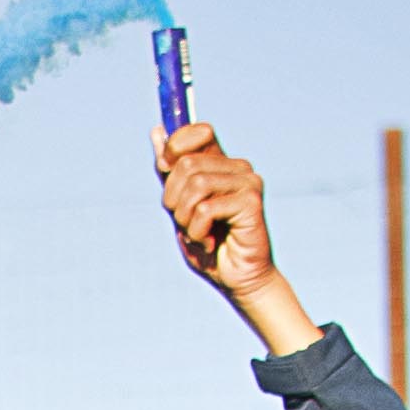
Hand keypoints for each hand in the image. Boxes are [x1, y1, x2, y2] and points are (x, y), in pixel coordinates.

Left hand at [154, 122, 309, 350]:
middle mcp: (237, 167)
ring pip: (195, 185)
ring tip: (199, 234)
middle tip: (186, 222)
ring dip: (185, 218)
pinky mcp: (251, 201)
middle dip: (173, 200)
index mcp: (221, 163)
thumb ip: (169, 172)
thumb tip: (157, 130)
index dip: (174, 148)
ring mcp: (248, 181)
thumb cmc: (208, 244)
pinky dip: (197, 232)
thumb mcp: (179, 206)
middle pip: (185, 164)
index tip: (166, 172)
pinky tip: (210, 242)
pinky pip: (206, 208)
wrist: (236, 279)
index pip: (198, 132)